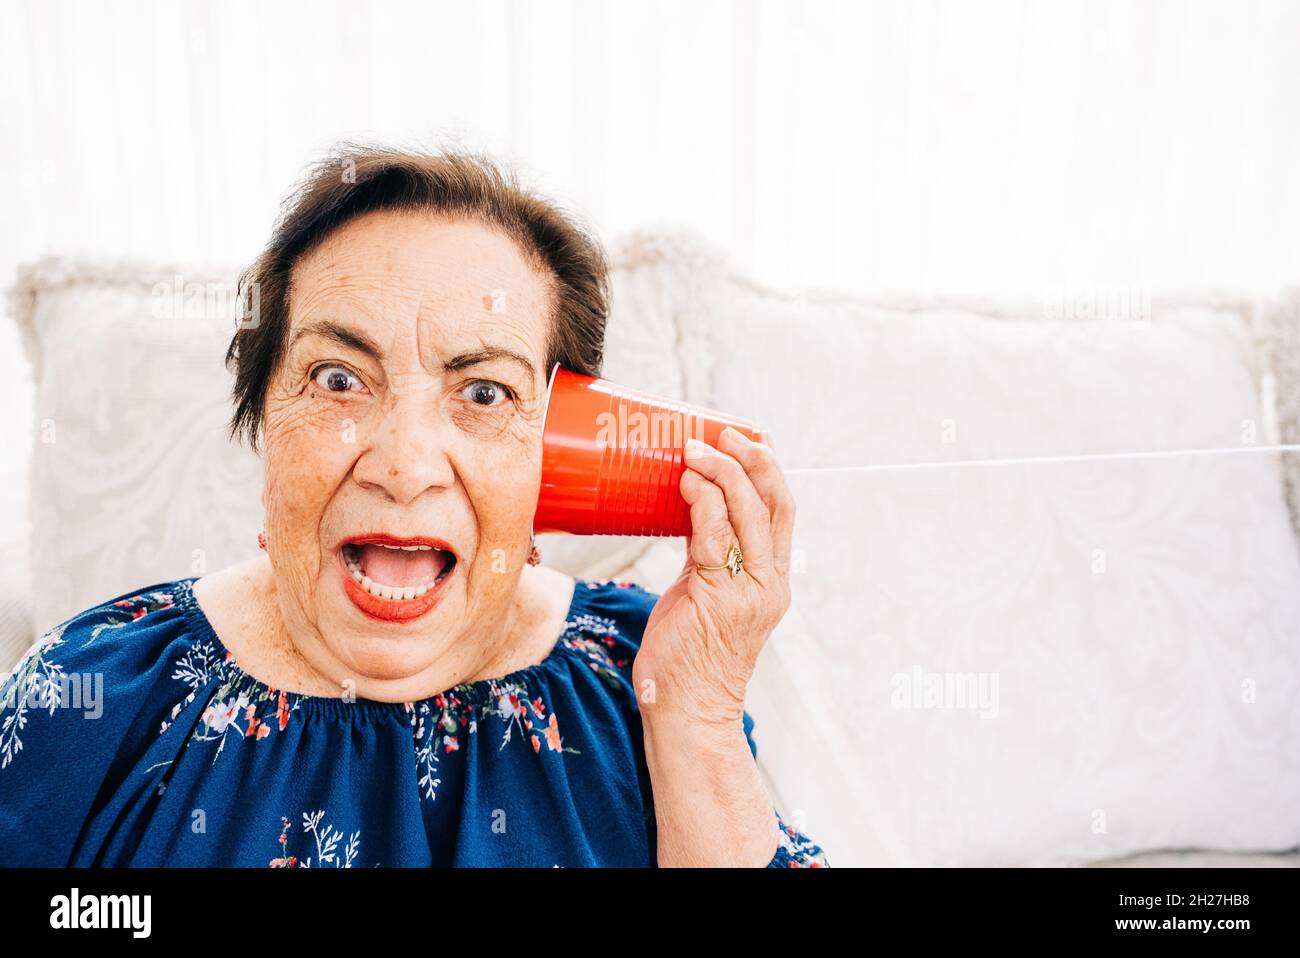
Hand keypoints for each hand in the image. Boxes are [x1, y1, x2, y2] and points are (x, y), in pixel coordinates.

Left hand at [634, 426, 795, 728]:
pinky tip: (686, 484)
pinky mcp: (718, 599)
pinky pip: (714, 537)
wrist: (687, 714)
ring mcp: (748, 592)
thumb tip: (689, 507)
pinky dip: (702, 503)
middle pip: (774, 503)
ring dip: (721, 472)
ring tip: (693, 450)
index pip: (781, 511)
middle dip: (751, 458)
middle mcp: (771, 583)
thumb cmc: (687, 657)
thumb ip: (705, 553)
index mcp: (773, 581)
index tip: (743, 438)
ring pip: (748, 513)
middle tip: (720, 432)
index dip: (767, 468)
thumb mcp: (702, 594)